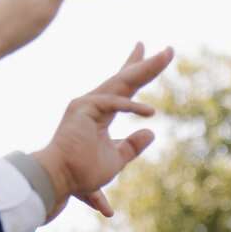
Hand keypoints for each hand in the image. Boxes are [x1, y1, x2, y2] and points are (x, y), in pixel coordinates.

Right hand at [31, 44, 172, 218]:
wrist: (61, 181)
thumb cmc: (83, 172)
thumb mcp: (116, 159)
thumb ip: (132, 145)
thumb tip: (151, 132)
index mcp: (101, 112)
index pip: (125, 88)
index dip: (140, 73)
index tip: (157, 57)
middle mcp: (94, 103)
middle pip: (125, 79)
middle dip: (147, 64)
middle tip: (169, 50)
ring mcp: (87, 103)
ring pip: (122, 83)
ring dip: (145, 68)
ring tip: (167, 55)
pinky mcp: (83, 109)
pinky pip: (114, 104)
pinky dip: (131, 107)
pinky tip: (150, 112)